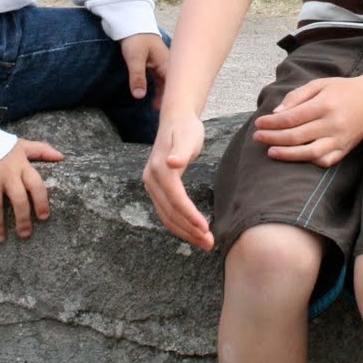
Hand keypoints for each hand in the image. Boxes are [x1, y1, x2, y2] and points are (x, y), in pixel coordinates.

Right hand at [0, 137, 63, 243]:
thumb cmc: (0, 145)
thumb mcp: (22, 145)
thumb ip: (41, 150)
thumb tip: (61, 157)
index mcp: (21, 166)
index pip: (36, 185)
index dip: (42, 202)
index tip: (44, 217)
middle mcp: (7, 174)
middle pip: (18, 200)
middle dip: (22, 219)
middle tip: (24, 234)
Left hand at [120, 32, 168, 106]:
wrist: (132, 22)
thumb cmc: (136, 38)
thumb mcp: (134, 58)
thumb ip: (137, 77)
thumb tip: (140, 96)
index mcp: (166, 64)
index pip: (172, 86)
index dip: (172, 99)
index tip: (169, 112)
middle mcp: (167, 64)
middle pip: (170, 85)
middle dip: (166, 98)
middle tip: (159, 112)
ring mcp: (161, 63)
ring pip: (164, 82)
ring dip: (161, 92)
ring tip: (156, 106)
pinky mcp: (155, 63)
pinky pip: (159, 78)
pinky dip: (157, 86)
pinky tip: (152, 93)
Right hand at [142, 113, 213, 250]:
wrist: (175, 119)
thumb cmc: (185, 128)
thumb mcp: (187, 137)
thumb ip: (181, 151)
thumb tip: (173, 163)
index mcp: (159, 169)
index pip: (175, 199)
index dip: (190, 215)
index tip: (206, 228)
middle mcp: (152, 180)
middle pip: (170, 212)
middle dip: (189, 230)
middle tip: (210, 243)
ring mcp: (152, 186)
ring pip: (167, 216)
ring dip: (185, 232)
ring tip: (205, 243)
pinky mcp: (157, 189)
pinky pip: (167, 212)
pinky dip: (180, 224)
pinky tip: (193, 232)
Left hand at [253, 75, 362, 167]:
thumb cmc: (342, 89)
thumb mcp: (319, 84)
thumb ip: (296, 96)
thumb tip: (276, 113)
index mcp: (325, 105)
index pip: (291, 118)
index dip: (272, 122)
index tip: (259, 123)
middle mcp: (333, 124)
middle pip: (296, 136)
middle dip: (273, 138)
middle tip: (257, 137)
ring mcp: (340, 139)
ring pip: (309, 153)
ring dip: (287, 154)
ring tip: (270, 152)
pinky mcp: (345, 149)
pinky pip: (325, 161)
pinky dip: (308, 161)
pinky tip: (295, 156)